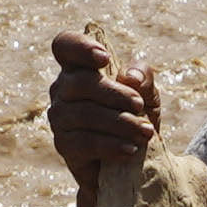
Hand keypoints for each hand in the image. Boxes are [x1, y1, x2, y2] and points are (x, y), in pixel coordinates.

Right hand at [45, 31, 160, 198]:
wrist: (132, 161)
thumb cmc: (135, 118)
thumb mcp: (147, 94)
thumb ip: (143, 78)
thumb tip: (131, 77)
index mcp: (79, 68)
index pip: (65, 45)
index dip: (80, 47)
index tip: (104, 58)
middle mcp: (63, 89)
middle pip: (80, 82)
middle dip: (114, 94)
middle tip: (139, 105)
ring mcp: (59, 118)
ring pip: (84, 114)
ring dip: (119, 123)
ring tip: (144, 133)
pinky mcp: (64, 145)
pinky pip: (84, 142)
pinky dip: (111, 145)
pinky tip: (130, 149)